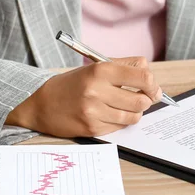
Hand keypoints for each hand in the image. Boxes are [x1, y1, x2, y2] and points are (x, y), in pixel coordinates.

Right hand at [6, 57, 161, 137]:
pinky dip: (121, 121)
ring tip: (126, 106)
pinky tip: (112, 114)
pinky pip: (120, 126)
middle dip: (147, 100)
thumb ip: (126, 66)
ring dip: (136, 112)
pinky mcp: (92, 128)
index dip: (153, 84)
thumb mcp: (97, 66)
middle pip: (142, 100)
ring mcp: (94, 111)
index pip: (143, 77)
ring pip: (134, 116)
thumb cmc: (74, 83)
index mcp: (101, 70)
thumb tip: (152, 80)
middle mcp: (97, 90)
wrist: (41, 104)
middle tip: (143, 98)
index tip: (153, 88)